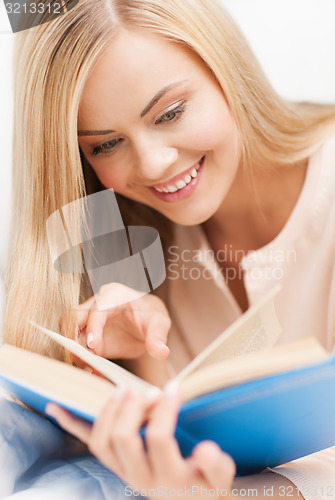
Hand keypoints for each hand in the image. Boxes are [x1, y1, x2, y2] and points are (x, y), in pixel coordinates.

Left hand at [46, 386, 235, 498]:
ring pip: (102, 441)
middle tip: (149, 390)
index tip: (174, 386)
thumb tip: (206, 450)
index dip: (165, 409)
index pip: (159, 437)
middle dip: (134, 408)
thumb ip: (215, 465)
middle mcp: (140, 477)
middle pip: (123, 438)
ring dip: (109, 411)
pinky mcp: (115, 465)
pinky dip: (72, 424)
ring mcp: (123, 472)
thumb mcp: (220, 477)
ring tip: (124, 390)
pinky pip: (89, 444)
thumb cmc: (207, 484)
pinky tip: (56, 408)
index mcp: (169, 477)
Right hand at [61, 283, 170, 359]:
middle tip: (81, 357)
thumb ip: (158, 336)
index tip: (94, 346)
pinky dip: (81, 360)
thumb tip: (161, 351)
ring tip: (87, 366)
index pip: (97, 309)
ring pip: (68, 332)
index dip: (93, 327)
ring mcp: (89, 322)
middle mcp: (96, 305)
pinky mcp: (88, 339)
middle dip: (72, 337)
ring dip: (74, 350)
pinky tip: (92, 370)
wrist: (148, 325)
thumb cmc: (151, 316)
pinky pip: (77, 348)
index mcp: (113, 294)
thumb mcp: (159, 322)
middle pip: (72, 317)